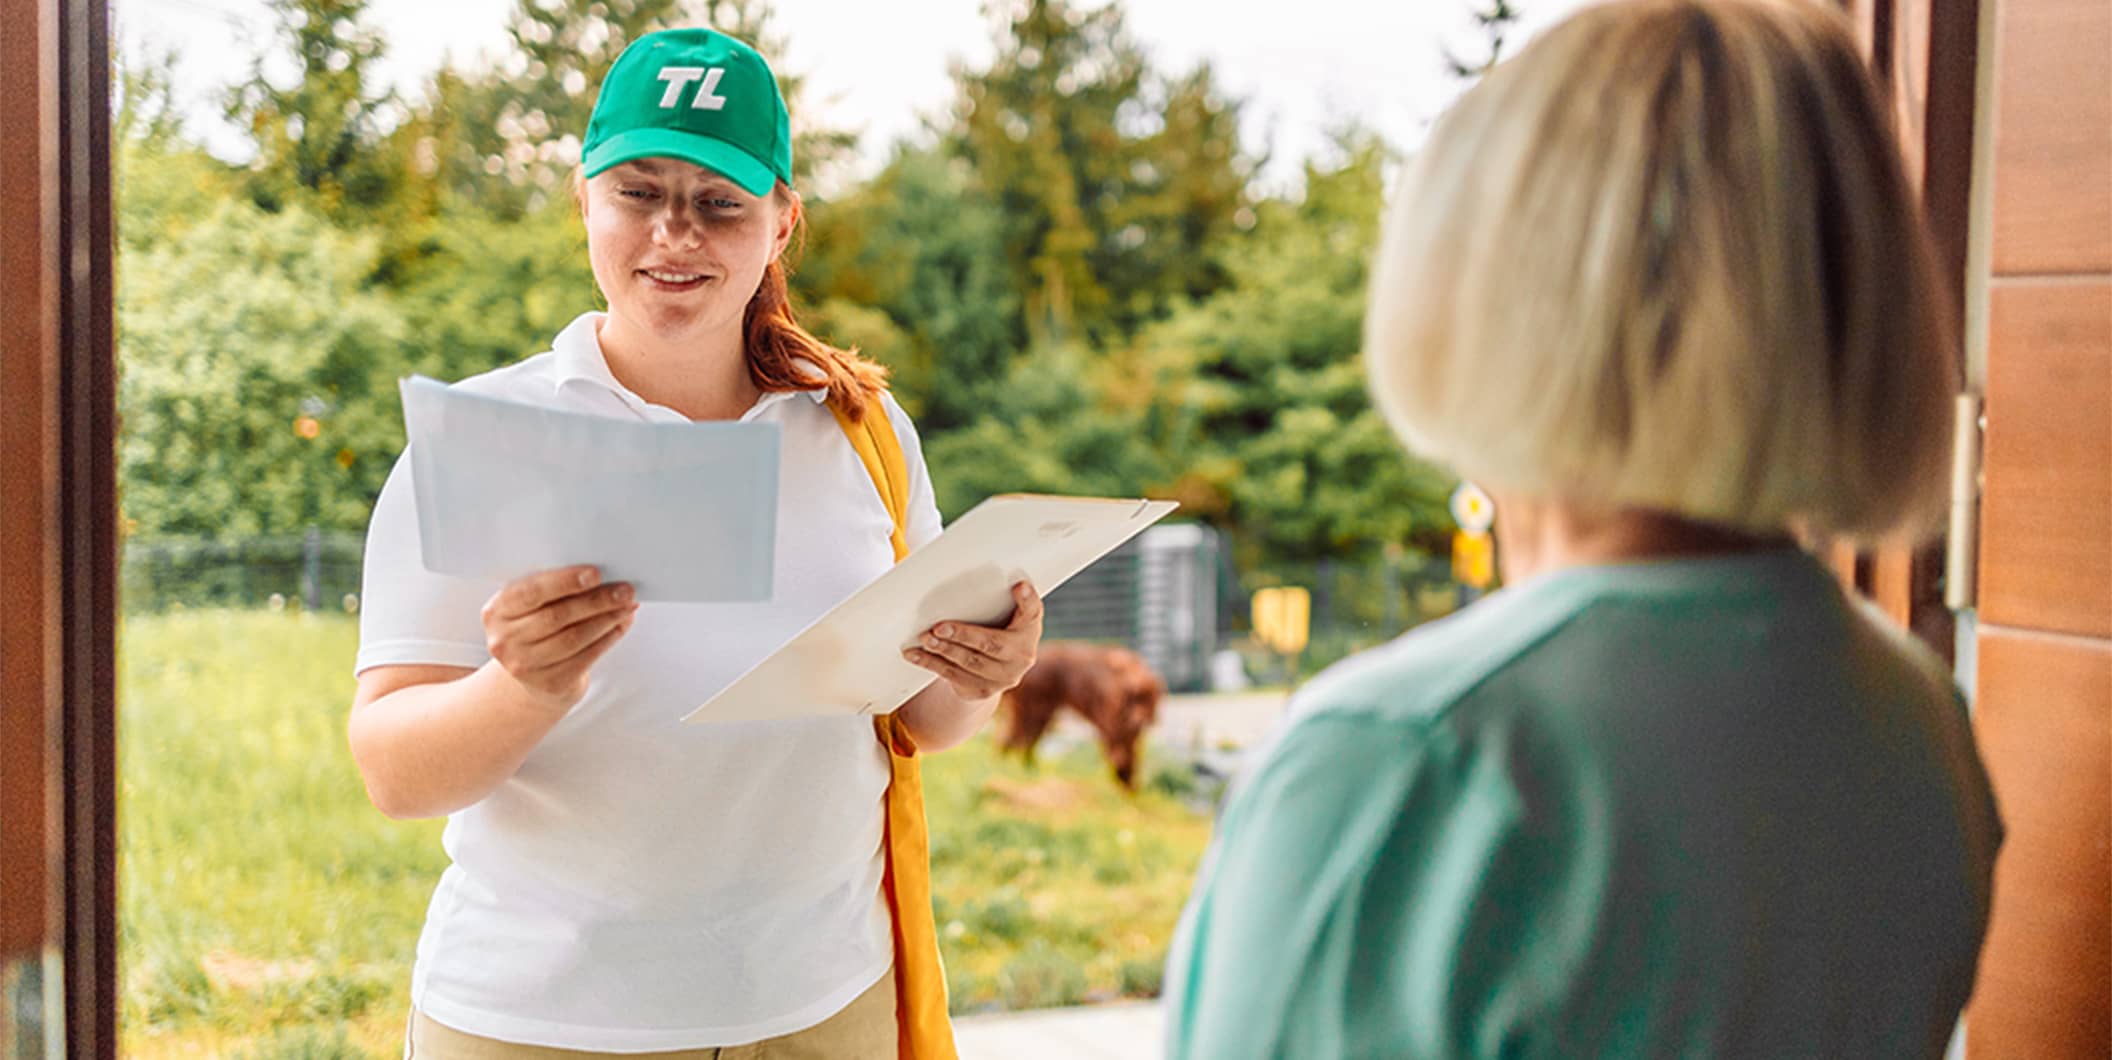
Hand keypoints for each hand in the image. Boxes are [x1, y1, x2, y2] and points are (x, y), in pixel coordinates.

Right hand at [481, 565, 637, 713]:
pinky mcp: (549, 683)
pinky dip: (608, 638)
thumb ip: (557, 589)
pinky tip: (621, 624)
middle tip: (625, 590)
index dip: (564, 582)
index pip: (531, 592)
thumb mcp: (535, 605)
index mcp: (497, 611)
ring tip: (628, 605)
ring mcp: (525, 665)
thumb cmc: (538, 626)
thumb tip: (605, 576)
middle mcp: (505, 640)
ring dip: (607, 619)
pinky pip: (586, 657)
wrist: (534, 673)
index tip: (595, 573)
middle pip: (557, 616)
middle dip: (596, 600)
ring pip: (574, 638)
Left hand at [903, 581, 1043, 699]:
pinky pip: (953, 676)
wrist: (999, 668)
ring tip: (925, 638)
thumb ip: (1017, 600)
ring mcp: (1000, 680)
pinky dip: (931, 664)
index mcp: (1028, 636)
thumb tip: (1017, 584)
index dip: (1025, 602)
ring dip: (942, 651)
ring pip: (967, 664)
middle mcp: (1019, 662)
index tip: (1018, 587)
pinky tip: (915, 655)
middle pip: (989, 647)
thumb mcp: (1017, 614)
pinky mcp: (980, 691)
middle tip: (938, 627)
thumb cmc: (1006, 629)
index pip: (1031, 614)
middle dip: (962, 636)